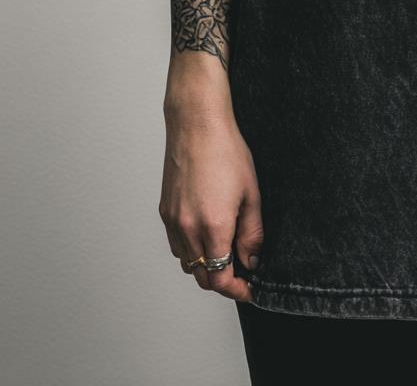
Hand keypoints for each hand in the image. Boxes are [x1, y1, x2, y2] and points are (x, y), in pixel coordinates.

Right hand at [159, 101, 263, 302]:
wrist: (197, 125)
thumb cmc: (226, 152)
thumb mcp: (251, 193)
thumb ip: (252, 233)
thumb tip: (252, 260)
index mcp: (213, 226)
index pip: (220, 278)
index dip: (236, 290)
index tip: (249, 289)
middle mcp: (188, 229)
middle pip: (202, 277)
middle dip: (223, 281)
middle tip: (242, 274)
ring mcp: (173, 221)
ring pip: (187, 263)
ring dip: (206, 267)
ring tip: (226, 252)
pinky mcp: (164, 212)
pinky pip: (176, 245)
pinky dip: (191, 251)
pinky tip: (206, 236)